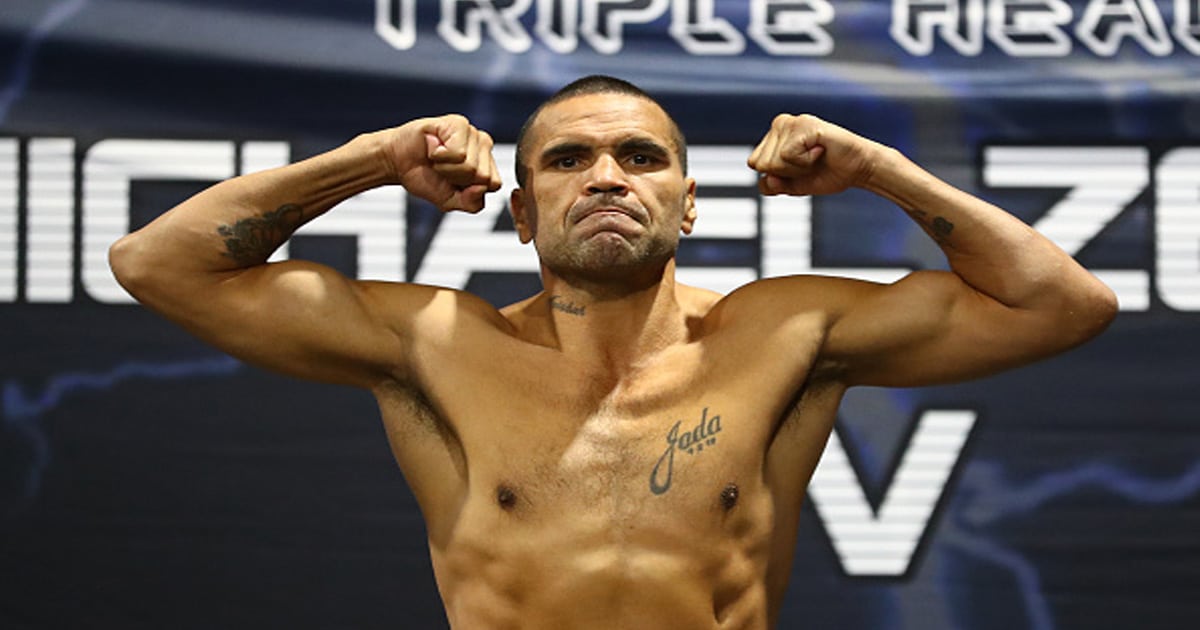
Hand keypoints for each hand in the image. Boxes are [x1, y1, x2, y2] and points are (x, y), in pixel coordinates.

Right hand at [377, 114, 501, 211]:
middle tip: (442, 168)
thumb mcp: (450, 201)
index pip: (494, 184)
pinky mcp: (458, 123)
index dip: (469, 190)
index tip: (453, 182)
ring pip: (470, 165)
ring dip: (446, 167)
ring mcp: (472, 132)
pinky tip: (433, 147)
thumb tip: (482, 188)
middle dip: (456, 178)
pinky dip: (440, 156)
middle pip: (483, 176)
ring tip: (437, 158)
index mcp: (487, 163)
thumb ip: (472, 203)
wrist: (398, 162)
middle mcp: (484, 145)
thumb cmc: (425, 177)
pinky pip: (457, 152)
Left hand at [747, 114, 884, 196]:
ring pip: (773, 160)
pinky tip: (820, 151)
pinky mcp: (805, 124)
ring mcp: (792, 122)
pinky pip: (788, 155)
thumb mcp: (792, 186)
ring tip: (815, 156)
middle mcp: (780, 123)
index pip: (755, 163)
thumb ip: (773, 186)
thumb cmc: (826, 173)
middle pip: (761, 163)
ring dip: (797, 168)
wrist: (857, 169)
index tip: (798, 169)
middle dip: (786, 172)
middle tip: (808, 163)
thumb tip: (766, 178)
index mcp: (773, 136)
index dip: (777, 176)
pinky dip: (806, 161)